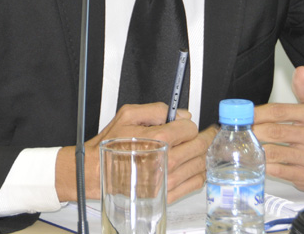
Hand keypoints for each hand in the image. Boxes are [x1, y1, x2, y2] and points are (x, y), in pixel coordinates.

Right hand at [55, 102, 215, 203]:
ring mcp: (167, 179)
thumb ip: (156, 109)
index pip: (189, 128)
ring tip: (201, 148)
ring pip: (200, 164)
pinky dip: (199, 173)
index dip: (189, 123)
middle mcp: (165, 160)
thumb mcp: (127, 115)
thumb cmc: (110, 146)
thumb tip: (180, 113)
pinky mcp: (166, 194)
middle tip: (208, 133)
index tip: (186, 124)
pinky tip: (195, 166)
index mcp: (157, 139)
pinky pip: (195, 183)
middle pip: (199, 146)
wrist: (95, 173)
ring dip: (203, 154)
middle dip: (204, 137)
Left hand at [253, 66, 303, 192]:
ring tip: (247, 144)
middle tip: (241, 130)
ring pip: (274, 152)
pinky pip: (278, 170)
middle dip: (254, 130)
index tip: (245, 115)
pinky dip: (264, 165)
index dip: (258, 113)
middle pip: (275, 131)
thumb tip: (301, 70)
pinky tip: (258, 159)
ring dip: (256, 148)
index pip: (280, 111)